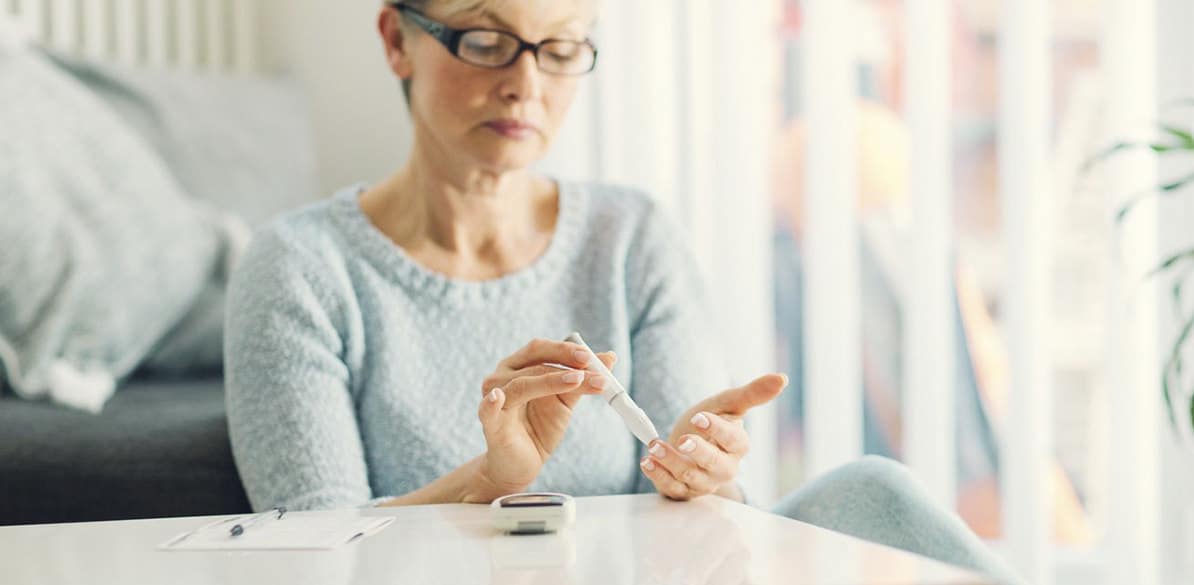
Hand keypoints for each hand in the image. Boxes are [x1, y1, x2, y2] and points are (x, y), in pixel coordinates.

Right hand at [472, 338, 615, 500]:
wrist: (523, 464)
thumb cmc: (540, 427)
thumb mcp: (565, 402)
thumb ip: (582, 381)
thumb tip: (609, 358)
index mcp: (519, 366)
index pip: (541, 349)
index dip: (566, 350)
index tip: (592, 357)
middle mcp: (502, 377)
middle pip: (534, 362)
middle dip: (565, 363)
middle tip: (590, 366)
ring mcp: (495, 399)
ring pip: (522, 384)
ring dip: (552, 381)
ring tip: (578, 382)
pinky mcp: (490, 423)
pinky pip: (487, 411)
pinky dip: (491, 403)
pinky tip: (497, 397)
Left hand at [639, 373, 786, 500]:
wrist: (685, 443)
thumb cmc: (709, 424)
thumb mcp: (726, 404)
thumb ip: (752, 393)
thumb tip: (782, 378)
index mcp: (737, 447)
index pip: (733, 440)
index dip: (718, 430)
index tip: (699, 418)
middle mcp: (724, 468)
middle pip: (715, 465)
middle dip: (698, 452)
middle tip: (682, 440)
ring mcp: (703, 482)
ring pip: (690, 477)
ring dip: (670, 461)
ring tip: (654, 446)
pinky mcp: (683, 492)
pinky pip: (672, 489)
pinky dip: (657, 475)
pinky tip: (647, 461)